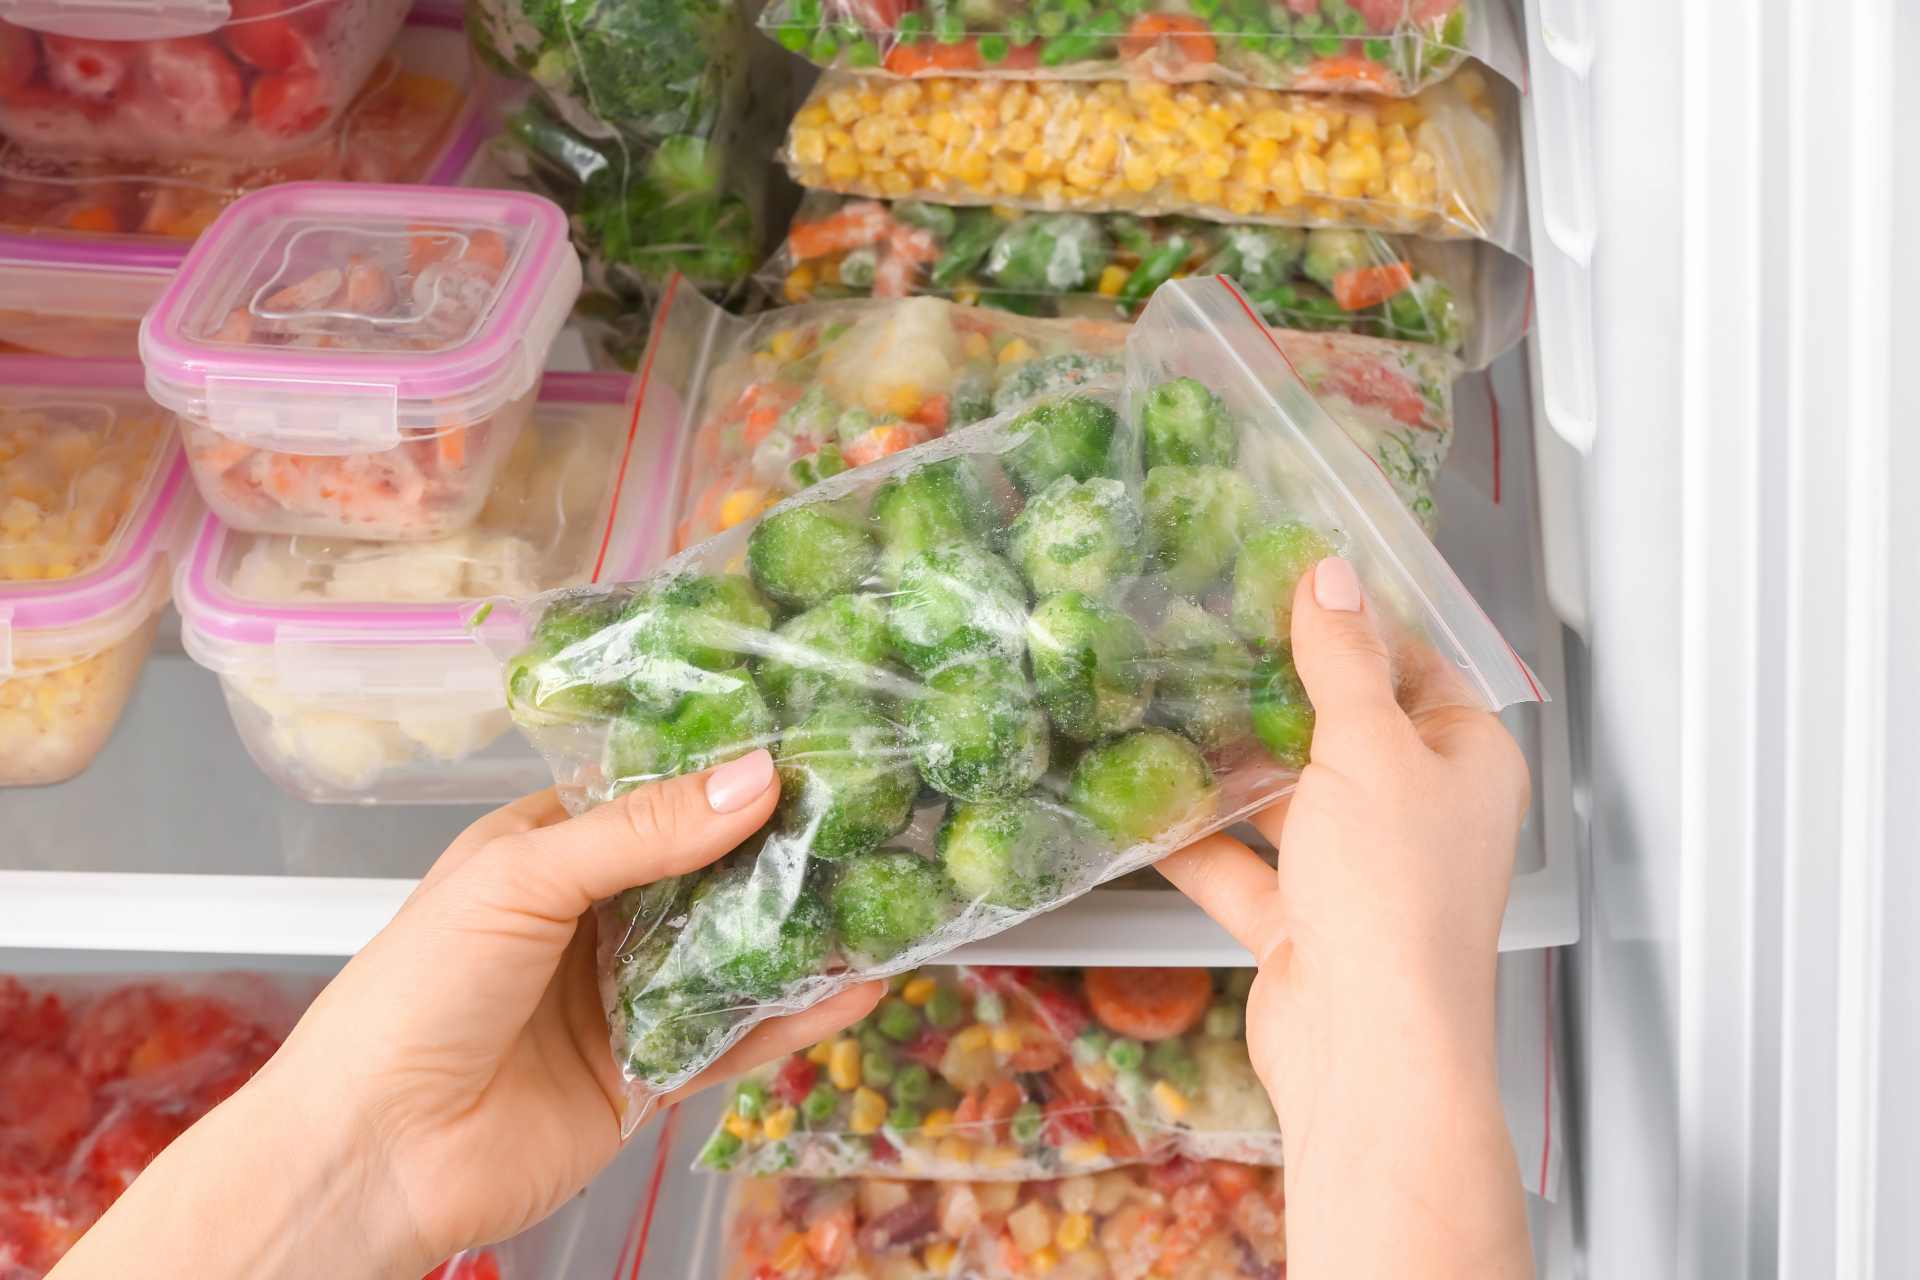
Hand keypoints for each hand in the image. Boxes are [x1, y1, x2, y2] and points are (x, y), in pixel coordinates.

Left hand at [51, 751, 880, 1279]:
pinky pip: (735, 1040)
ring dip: (800, 934)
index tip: (814, 741)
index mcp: (550, 851)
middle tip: (876, 813)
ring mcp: (624, 1000)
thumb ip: (642, 833)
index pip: (655, 795)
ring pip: (732, 956)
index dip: (727, 770)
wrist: (374, 1156)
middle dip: (782, 850)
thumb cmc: (414, 996)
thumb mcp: (523, 881)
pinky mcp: (649, 1077)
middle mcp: (594, 918)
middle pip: (707, 874)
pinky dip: (796, 1019)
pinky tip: (856, 991)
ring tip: (889, 898)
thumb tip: (756, 777)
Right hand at [1158, 556, 1533, 1278]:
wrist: (1365, 1052)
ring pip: (1287, 802)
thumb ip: (1341, 662)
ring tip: (1161, 713)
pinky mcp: (1304, 925)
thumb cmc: (1394, 898)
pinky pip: (1243, 869)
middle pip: (1343, 732)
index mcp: (1466, 763)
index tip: (1286, 585)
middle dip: (1273, 695)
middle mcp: (1420, 815)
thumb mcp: (1366, 750)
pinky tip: (1143, 810)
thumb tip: (1330, 576)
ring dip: (1228, 770)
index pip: (1414, 668)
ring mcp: (1361, 874)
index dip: (1354, 624)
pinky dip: (1197, 844)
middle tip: (1204, 640)